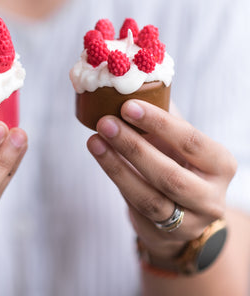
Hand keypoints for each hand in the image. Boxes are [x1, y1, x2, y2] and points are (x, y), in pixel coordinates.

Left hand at [87, 100, 236, 258]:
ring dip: (116, 166)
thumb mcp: (179, 141)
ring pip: (148, 196)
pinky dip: (116, 178)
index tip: (127, 105)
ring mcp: (189, 219)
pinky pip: (135, 205)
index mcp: (220, 163)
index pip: (190, 141)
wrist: (185, 209)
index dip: (158, 123)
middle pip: (168, 174)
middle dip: (133, 146)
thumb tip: (135, 81)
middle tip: (105, 122)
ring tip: (94, 140)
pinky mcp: (164, 233)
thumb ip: (165, 116)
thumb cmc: (179, 162)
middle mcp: (210, 195)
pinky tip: (100, 156)